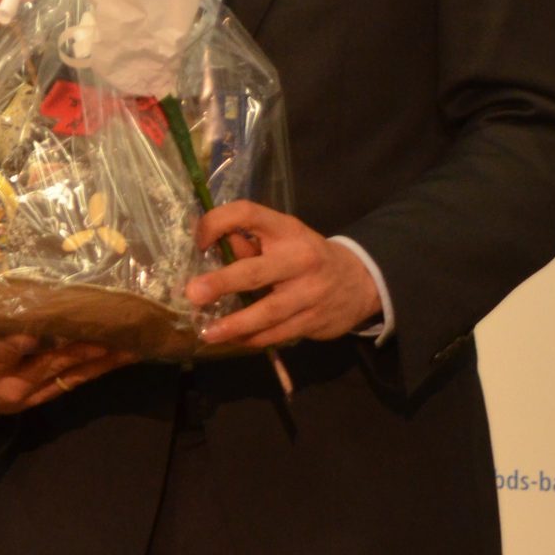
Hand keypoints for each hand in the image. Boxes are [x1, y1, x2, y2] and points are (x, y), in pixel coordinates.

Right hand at [0, 327, 132, 416]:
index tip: (34, 330)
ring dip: (101, 359)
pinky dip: (103, 368)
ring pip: (72, 372)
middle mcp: (15, 382)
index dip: (17, 345)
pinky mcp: (52, 391)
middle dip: (77, 347)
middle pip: (48, 363)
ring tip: (129, 342)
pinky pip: (80, 380)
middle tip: (104, 329)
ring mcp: (37, 389)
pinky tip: (126, 354)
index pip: (2, 355)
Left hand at [186, 200, 379, 350]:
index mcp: (287, 230)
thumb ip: (249, 242)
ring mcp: (309, 293)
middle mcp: (300, 259)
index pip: (248, 213)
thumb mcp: (283, 239)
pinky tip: (232, 340)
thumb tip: (211, 244)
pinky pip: (277, 333)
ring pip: (268, 312)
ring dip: (235, 324)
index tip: (198, 241)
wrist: (360, 281)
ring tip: (207, 332)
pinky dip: (252, 339)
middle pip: (257, 271)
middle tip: (194, 294)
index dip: (218, 222)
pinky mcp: (314, 321)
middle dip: (223, 283)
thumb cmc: (306, 256)